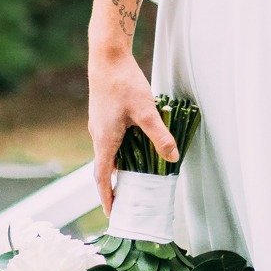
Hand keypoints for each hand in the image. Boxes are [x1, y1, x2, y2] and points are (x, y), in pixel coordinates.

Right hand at [87, 46, 177, 218]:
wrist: (107, 57)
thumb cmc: (124, 83)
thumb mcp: (147, 112)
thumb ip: (160, 136)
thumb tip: (172, 158)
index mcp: (104, 140)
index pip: (102, 177)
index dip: (107, 197)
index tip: (112, 214)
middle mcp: (98, 135)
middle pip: (104, 168)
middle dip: (114, 186)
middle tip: (127, 202)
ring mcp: (99, 124)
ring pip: (109, 152)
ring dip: (119, 167)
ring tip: (135, 179)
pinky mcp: (104, 114)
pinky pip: (111, 140)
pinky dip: (121, 150)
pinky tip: (137, 147)